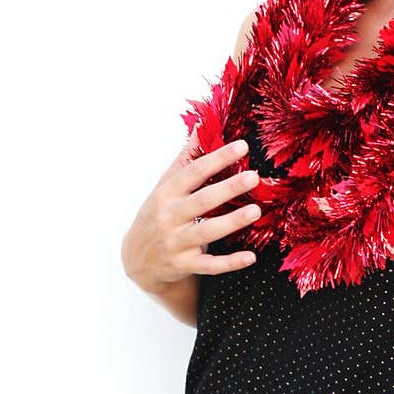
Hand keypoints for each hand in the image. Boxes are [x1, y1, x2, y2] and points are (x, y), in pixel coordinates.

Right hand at [122, 135, 261, 291]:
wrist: (137, 260)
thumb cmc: (156, 216)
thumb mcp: (164, 187)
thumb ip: (185, 160)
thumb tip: (203, 127)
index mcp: (166, 194)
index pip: (193, 172)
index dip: (217, 158)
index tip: (242, 146)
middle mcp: (169, 217)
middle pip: (201, 200)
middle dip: (228, 188)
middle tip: (253, 177)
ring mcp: (176, 243)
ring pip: (206, 232)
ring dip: (232, 221)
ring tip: (256, 211)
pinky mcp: (184, 265)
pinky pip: (209, 265)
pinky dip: (230, 262)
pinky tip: (250, 257)